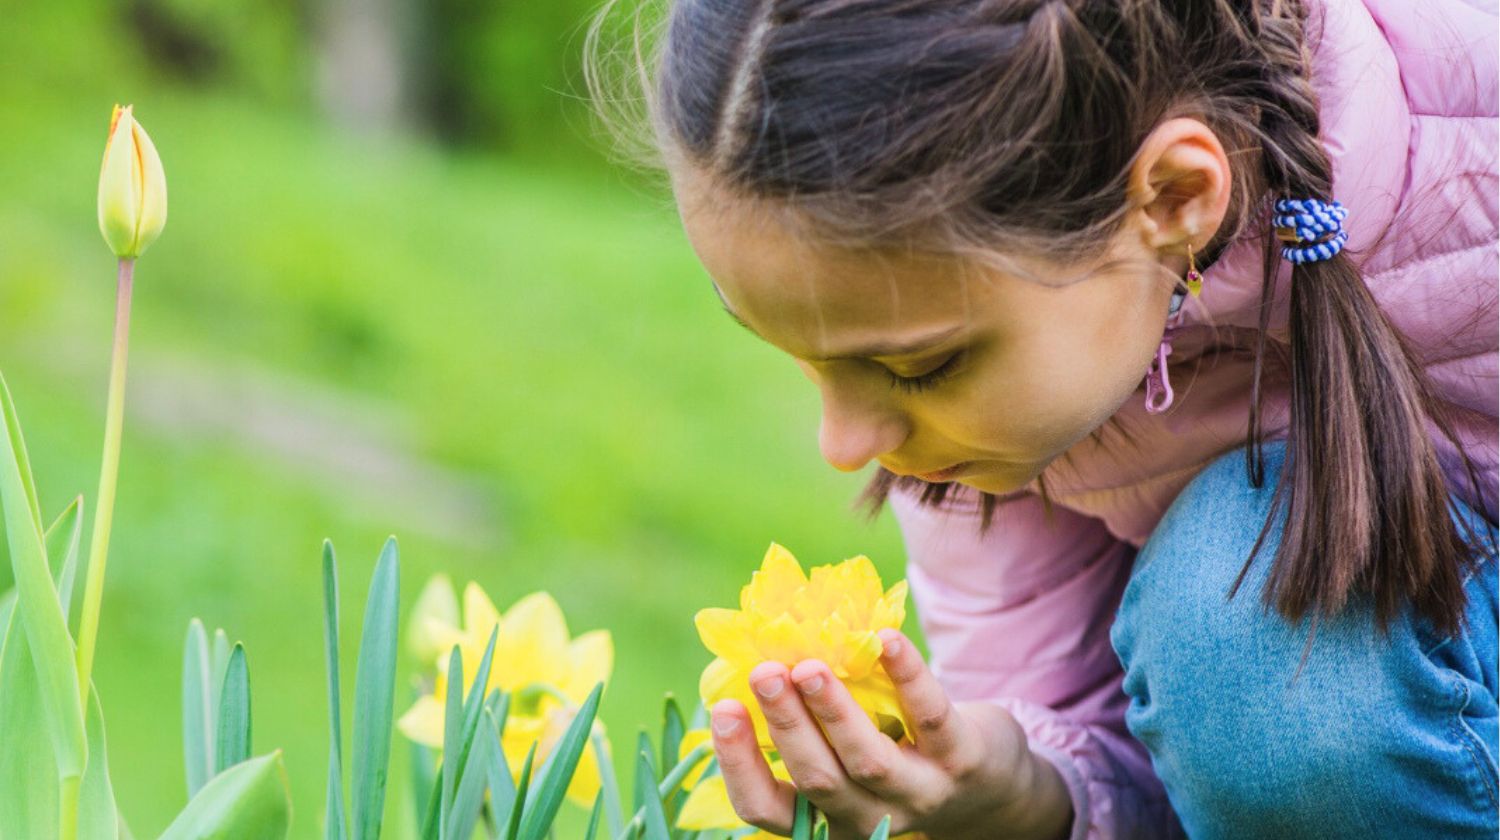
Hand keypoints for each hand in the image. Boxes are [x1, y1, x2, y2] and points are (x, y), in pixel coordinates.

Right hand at [708, 629, 1073, 839]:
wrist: (995, 791)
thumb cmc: (899, 760)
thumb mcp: (849, 760)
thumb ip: (811, 726)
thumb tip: (754, 654)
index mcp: (828, 817)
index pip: (769, 808)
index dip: (740, 765)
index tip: (721, 709)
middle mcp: (870, 816)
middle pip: (818, 780)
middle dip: (785, 724)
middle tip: (762, 672)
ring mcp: (920, 792)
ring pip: (869, 760)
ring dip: (834, 711)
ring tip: (808, 666)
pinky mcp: (963, 758)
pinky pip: (931, 715)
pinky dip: (907, 676)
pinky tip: (885, 639)